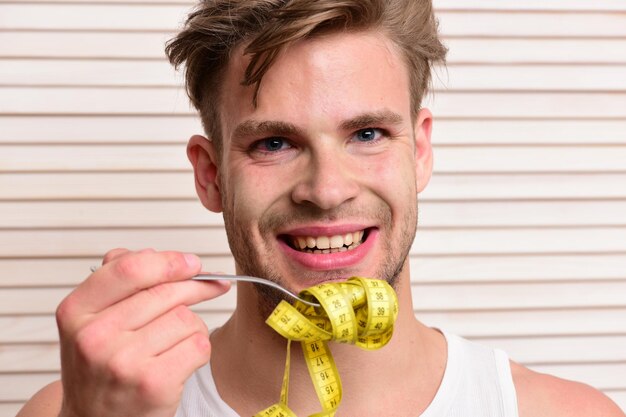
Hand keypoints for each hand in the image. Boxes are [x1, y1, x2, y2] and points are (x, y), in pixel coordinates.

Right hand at [55, 249, 230, 416]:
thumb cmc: (100, 368)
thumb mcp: (91, 321)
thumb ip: (116, 281)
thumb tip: (156, 255)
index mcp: (76, 311)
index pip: (129, 268)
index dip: (169, 260)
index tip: (192, 262)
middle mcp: (95, 336)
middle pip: (166, 291)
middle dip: (197, 286)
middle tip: (213, 286)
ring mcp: (123, 361)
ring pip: (186, 318)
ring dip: (192, 325)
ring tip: (174, 342)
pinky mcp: (153, 383)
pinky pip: (198, 344)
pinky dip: (199, 349)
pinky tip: (180, 359)